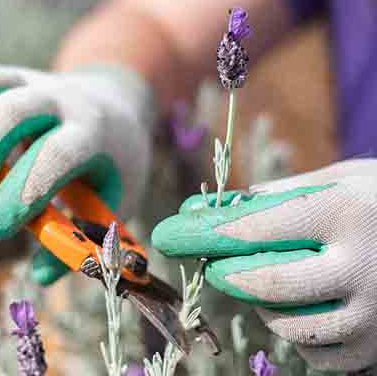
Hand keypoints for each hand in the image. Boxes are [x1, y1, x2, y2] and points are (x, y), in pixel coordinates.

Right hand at [0, 63, 153, 284]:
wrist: (114, 104)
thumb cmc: (116, 158)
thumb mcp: (118, 194)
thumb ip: (86, 233)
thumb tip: (43, 275)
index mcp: (96, 130)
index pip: (58, 154)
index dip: (23, 191)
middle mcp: (62, 99)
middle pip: (12, 113)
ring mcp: (32, 81)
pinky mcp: (8, 76)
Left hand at [152, 159, 376, 371]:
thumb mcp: (338, 180)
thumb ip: (281, 194)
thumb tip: (224, 204)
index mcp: (343, 214)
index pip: (258, 229)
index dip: (210, 234)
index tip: (178, 233)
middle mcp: (360, 265)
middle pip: (269, 283)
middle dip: (227, 276)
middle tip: (212, 268)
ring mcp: (374, 312)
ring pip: (290, 326)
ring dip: (262, 305)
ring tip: (263, 285)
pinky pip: (318, 355)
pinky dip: (294, 336)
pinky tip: (297, 311)